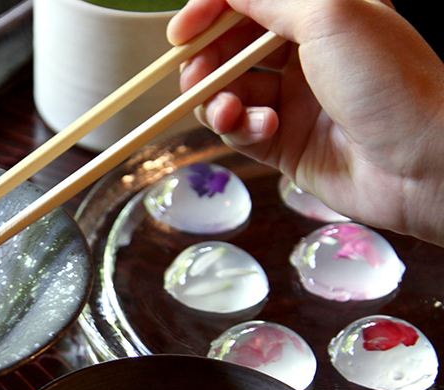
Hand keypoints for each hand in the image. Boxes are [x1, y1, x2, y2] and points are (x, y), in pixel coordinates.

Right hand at [167, 0, 443, 245]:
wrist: (425, 164)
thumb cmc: (388, 81)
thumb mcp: (327, 13)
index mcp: (319, 11)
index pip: (246, 3)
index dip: (207, 13)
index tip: (180, 34)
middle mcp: (304, 52)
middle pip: (228, 48)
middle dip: (205, 62)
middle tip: (197, 77)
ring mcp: (293, 100)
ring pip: (227, 91)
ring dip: (217, 99)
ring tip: (227, 111)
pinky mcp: (284, 143)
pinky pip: (240, 130)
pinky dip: (238, 128)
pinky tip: (259, 130)